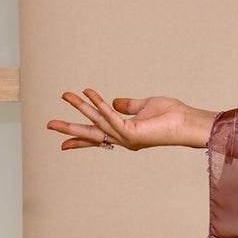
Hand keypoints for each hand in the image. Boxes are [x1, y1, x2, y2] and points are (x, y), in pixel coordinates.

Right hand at [46, 89, 215, 151]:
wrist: (187, 122)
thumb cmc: (172, 116)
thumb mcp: (145, 107)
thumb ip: (128, 106)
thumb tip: (113, 102)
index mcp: (125, 133)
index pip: (98, 136)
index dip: (80, 138)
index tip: (63, 143)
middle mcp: (123, 139)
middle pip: (91, 134)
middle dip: (70, 129)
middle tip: (49, 124)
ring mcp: (127, 138)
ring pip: (98, 122)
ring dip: (81, 107)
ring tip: (66, 95)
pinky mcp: (133, 133)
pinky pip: (112, 117)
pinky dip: (101, 105)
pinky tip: (90, 95)